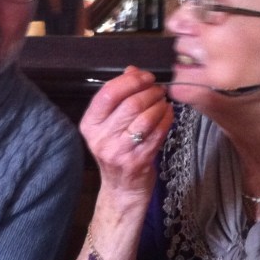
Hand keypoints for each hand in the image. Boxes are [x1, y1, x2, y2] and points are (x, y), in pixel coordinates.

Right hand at [80, 67, 173, 195]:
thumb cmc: (117, 151)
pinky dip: (166, 119)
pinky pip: (157, 133)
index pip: (107, 93)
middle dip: (150, 92)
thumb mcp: (109, 124)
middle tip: (159, 90)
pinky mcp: (137, 161)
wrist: (122, 189)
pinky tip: (169, 114)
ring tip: (164, 102)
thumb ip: (119, 96)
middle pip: (130, 103)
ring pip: (145, 117)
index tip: (145, 77)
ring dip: (159, 105)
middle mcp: (100, 138)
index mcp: (90, 124)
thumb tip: (132, 70)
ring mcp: (118, 151)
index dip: (130, 81)